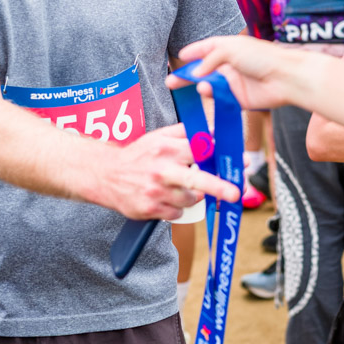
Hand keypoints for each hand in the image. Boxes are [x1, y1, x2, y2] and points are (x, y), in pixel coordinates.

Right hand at [89, 124, 239, 218]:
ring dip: (192, 196)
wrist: (104, 175)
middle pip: (197, 179)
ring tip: (178, 188)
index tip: (239, 160)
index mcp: (166, 149)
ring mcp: (155, 192)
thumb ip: (187, 133)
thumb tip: (215, 129)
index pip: (200, 151)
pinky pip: (177, 214)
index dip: (220, 156)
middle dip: (219, 186)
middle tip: (236, 193)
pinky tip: (165, 199)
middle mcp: (161, 170)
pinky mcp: (149, 209)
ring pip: (190, 200)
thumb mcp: (159, 137)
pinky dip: (177, 209)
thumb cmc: (138, 155)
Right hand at [170, 36, 309, 110]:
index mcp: (229, 48)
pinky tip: (208, 92)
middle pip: (204, 70)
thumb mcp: (231, 49)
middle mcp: (230, 65)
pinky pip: (220, 99)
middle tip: (170, 82)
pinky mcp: (238, 99)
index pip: (207, 48)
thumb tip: (197, 74)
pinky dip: (212, 97)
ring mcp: (233, 82)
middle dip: (187, 76)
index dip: (193, 52)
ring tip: (200, 86)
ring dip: (201, 86)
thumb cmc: (262, 57)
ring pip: (210, 86)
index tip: (180, 57)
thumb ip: (210, 59)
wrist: (284, 78)